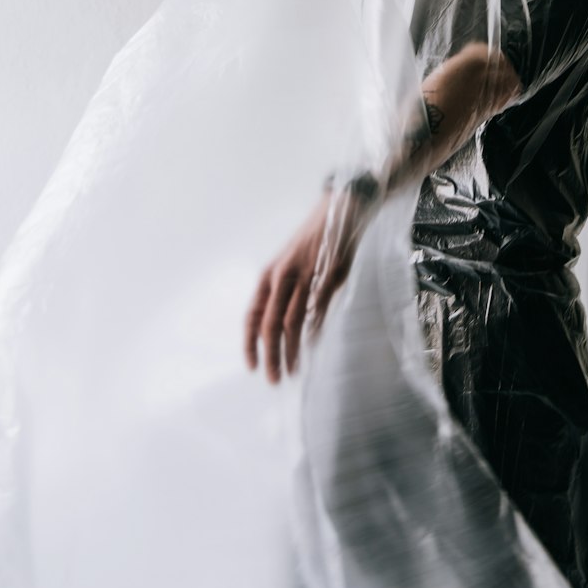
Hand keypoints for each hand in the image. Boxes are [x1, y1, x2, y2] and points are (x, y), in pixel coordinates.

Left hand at [243, 185, 364, 382]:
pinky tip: (313, 346)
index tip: (252, 367)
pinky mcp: (328, 276)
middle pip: (270, 325)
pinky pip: (318, 311)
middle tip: (274, 379)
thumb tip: (278, 326)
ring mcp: (306, 276)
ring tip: (293, 370)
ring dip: (291, 351)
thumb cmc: (312, 240)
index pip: (252, 316)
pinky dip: (314, 332)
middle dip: (270, 356)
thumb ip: (282, 291)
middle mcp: (282, 276)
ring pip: (292, 322)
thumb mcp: (289, 263)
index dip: (249, 344)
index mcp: (269, 274)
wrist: (338, 209)